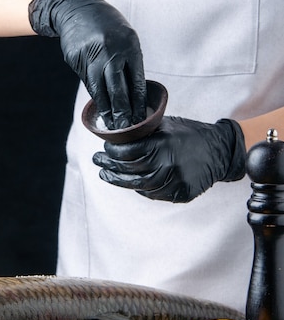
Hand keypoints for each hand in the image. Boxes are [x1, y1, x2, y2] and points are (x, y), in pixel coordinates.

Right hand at [28, 0, 146, 128]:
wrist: (76, 8)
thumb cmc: (107, 25)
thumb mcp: (126, 36)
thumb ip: (130, 61)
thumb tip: (135, 92)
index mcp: (129, 44)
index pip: (135, 80)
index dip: (138, 101)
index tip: (140, 117)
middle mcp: (110, 50)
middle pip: (117, 87)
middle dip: (122, 110)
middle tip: (125, 127)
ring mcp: (90, 55)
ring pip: (99, 88)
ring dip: (105, 108)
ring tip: (110, 122)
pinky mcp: (75, 59)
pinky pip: (86, 81)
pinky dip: (94, 93)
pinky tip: (98, 103)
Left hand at [93, 116, 245, 202]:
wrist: (220, 151)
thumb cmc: (190, 134)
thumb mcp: (167, 125)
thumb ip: (144, 131)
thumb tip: (117, 133)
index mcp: (164, 143)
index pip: (129, 152)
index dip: (113, 152)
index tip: (105, 149)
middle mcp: (169, 164)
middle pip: (131, 170)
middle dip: (111, 167)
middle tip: (99, 163)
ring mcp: (175, 181)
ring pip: (140, 186)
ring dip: (121, 181)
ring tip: (108, 175)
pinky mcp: (181, 193)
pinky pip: (154, 194)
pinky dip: (140, 189)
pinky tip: (131, 182)